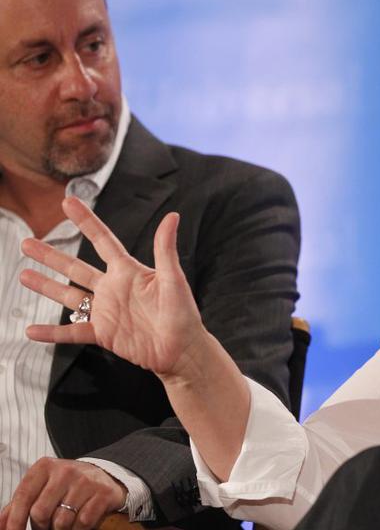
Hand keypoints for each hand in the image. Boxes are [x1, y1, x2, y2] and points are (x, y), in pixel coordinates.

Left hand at [0, 458, 125, 529]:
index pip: (23, 497)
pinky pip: (83, 523)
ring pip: (61, 521)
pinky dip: (78, 529)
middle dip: (41, 526)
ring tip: (63, 524)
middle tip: (46, 526)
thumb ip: (17, 505)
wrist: (103, 476)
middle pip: (40, 512)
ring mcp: (86, 481)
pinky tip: (78, 523)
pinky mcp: (103, 493)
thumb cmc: (64, 485)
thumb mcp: (40, 487)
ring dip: (60, 529)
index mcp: (45, 467)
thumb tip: (0, 526)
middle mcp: (65, 471)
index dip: (15, 520)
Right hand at [19, 197, 207, 380]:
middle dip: (51, 255)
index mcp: (128, 272)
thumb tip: (172, 216)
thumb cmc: (183, 313)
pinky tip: (30, 331)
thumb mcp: (173, 279)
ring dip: (46, 286)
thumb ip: (165, 249)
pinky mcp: (103, 334)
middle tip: (26, 243)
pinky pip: (72, 332)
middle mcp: (113, 288)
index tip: (67, 202)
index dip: (86, 221)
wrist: (181, 351)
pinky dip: (52, 333)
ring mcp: (106, 311)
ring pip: (69, 296)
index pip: (102, 241)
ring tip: (23, 275)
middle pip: (75, 267)